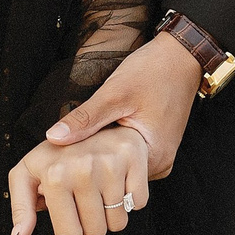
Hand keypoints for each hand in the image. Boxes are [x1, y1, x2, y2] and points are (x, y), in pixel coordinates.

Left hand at [8, 126, 149, 234]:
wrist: (89, 122)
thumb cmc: (56, 155)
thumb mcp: (27, 174)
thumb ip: (21, 207)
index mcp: (54, 175)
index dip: (70, 228)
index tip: (67, 206)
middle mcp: (82, 168)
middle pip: (96, 233)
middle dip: (91, 222)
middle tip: (84, 196)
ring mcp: (110, 162)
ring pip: (118, 223)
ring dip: (111, 213)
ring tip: (100, 187)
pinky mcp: (134, 157)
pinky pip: (138, 204)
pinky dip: (131, 198)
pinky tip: (118, 179)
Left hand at [43, 32, 202, 177]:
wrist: (181, 56)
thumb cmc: (152, 71)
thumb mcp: (115, 93)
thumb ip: (86, 118)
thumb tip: (53, 137)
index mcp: (153, 158)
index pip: (110, 178)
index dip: (84, 168)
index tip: (64, 156)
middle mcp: (159, 165)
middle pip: (116, 175)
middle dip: (92, 163)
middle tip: (68, 147)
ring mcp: (160, 157)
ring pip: (122, 167)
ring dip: (103, 155)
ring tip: (83, 139)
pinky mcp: (157, 148)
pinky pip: (130, 157)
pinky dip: (114, 149)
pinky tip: (100, 134)